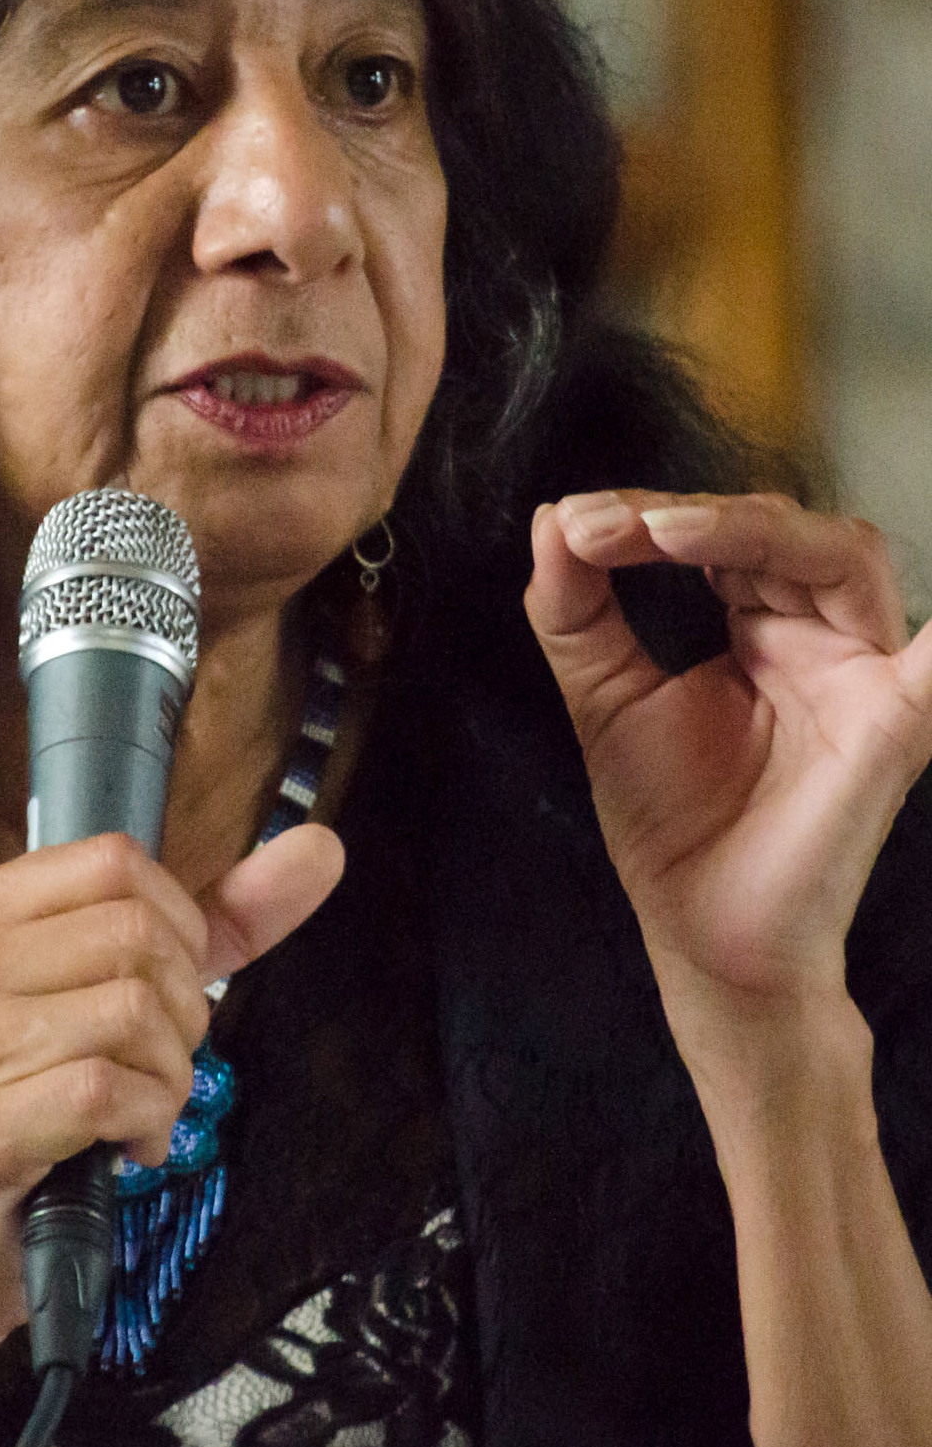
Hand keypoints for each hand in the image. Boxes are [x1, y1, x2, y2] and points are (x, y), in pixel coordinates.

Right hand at [0, 825, 342, 1362]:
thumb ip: (219, 920)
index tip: (168, 981)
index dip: (178, 923)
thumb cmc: (33, 1101)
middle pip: (134, 935)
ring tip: (140, 1106)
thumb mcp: (116, 989)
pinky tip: (127, 1145)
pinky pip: (111, 1093)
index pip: (115, 861)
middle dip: (184, 1009)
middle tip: (157, 1060)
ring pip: (133, 1013)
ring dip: (170, 1076)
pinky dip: (149, 1123)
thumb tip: (321, 846)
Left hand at [525, 490, 931, 1061]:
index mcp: (760, 626)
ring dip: (748, 530)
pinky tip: (929, 620)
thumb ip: (576, 611)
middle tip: (606, 525)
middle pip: (778, 529)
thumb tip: (551, 519)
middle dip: (688, 513)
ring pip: (840, 554)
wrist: (702, 934)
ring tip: (662, 532)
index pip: (720, 534)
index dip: (649, 515)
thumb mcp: (605, 696)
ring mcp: (861, 676)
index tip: (574, 524)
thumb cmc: (670, 822)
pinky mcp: (893, 724)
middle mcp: (819, 639)